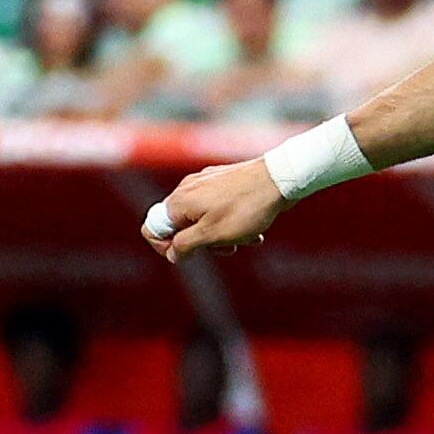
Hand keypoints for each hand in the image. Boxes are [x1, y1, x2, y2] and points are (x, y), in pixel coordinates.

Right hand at [146, 157, 287, 258]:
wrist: (280, 177)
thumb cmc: (246, 208)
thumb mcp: (212, 234)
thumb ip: (186, 245)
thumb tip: (173, 255)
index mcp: (178, 202)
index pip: (153, 229)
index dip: (167, 248)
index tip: (192, 256)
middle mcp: (187, 189)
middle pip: (182, 226)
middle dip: (204, 243)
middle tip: (228, 249)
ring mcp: (206, 182)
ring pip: (204, 219)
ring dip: (223, 235)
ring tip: (249, 239)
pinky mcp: (224, 181)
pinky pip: (219, 208)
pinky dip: (232, 222)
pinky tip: (255, 229)